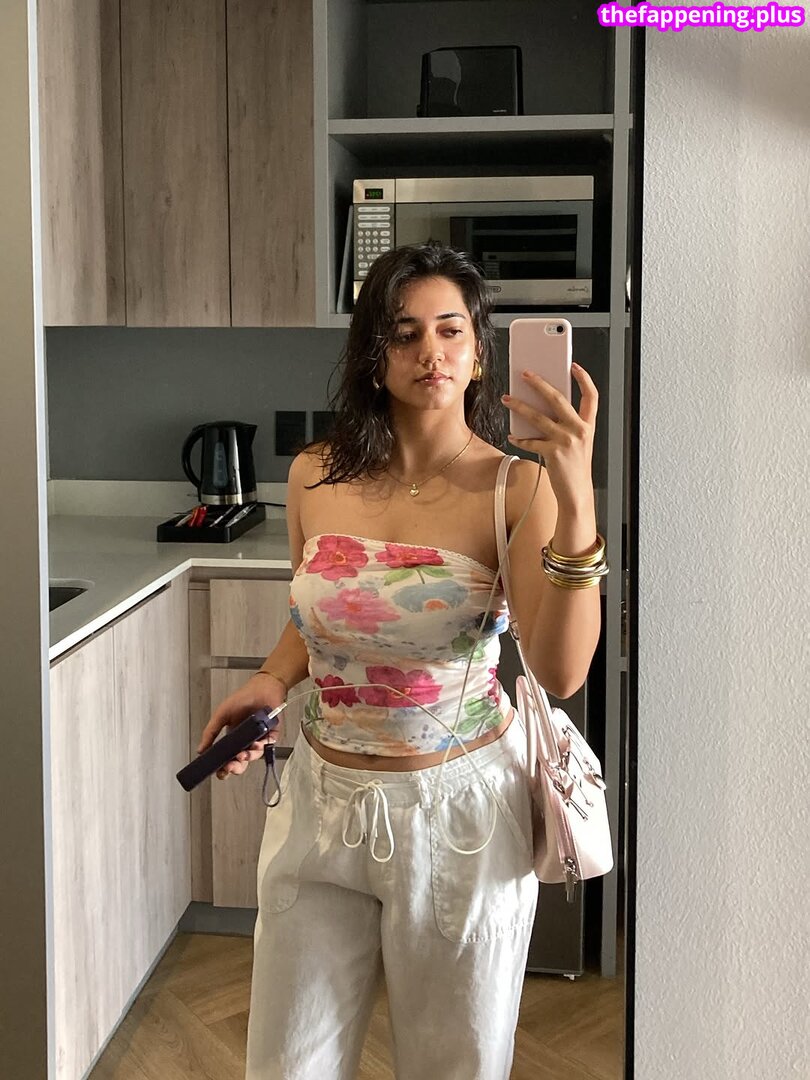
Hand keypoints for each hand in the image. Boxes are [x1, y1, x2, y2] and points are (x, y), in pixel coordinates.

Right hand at [198, 673, 285, 778]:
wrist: (261, 688)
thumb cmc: (242, 698)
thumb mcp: (221, 715)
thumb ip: (210, 733)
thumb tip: (201, 749)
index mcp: (232, 739)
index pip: (227, 758)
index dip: (224, 767)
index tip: (219, 772)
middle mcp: (246, 742)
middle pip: (241, 762)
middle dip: (235, 767)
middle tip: (230, 767)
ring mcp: (258, 740)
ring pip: (253, 757)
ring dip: (247, 758)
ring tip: (242, 755)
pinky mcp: (271, 736)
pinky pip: (266, 747)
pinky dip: (260, 747)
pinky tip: (255, 744)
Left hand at [502, 362, 597, 512]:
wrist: (576, 493)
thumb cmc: (575, 468)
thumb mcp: (578, 443)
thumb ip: (565, 425)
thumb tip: (541, 408)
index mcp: (587, 426)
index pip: (591, 396)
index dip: (584, 379)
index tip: (574, 366)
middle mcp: (579, 430)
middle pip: (557, 398)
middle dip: (539, 383)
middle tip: (525, 374)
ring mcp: (566, 441)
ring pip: (537, 416)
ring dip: (519, 406)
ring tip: (507, 399)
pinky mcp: (552, 452)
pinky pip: (530, 441)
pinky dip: (519, 438)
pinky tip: (511, 436)